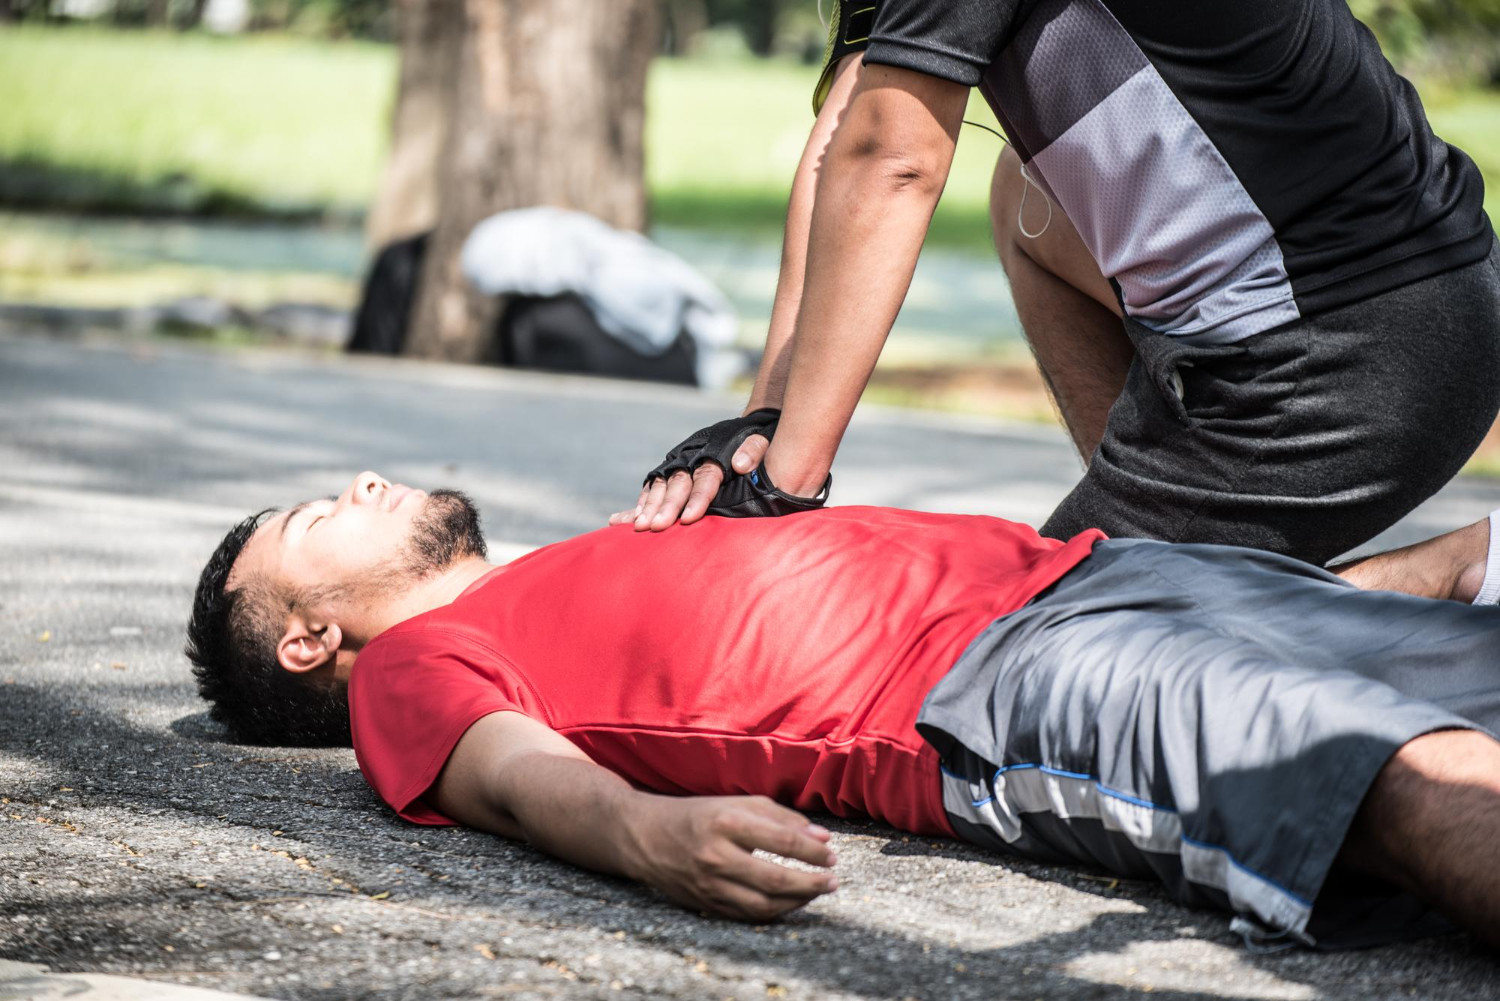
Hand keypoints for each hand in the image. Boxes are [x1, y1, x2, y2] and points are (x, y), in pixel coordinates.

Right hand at [610, 416, 774, 531]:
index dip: (697, 498)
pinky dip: (640, 503)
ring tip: (640, 526)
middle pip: (678, 483)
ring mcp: (677, 463)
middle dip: (665, 506)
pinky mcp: (669, 470)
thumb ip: (754, 451)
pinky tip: (628, 519)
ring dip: (648, 505)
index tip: (689, 519)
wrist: (739, 429)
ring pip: (661, 485)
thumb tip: (740, 465)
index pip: (706, 478)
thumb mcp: (761, 442)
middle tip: (656, 527)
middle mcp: (691, 457)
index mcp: (714, 453)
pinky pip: (652, 487)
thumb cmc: (754, 443)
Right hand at [621, 794, 837, 921]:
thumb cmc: (699, 815)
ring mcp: (709, 884)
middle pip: (776, 878)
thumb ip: (781, 817)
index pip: (782, 840)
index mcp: (727, 822)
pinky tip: (790, 901)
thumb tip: (822, 838)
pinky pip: (747, 915)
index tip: (832, 855)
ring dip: (797, 902)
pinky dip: (774, 911)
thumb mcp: (737, 804)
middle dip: (811, 882)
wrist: (645, 836)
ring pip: (763, 905)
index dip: (812, 852)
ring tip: (816, 892)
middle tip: (833, 880)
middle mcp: (716, 855)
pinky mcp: (705, 904)